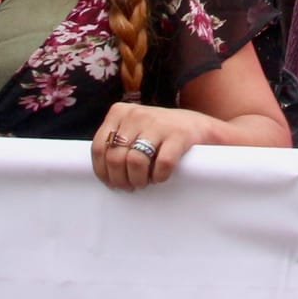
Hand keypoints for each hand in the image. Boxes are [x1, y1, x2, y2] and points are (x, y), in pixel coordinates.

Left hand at [92, 103, 211, 189]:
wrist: (199, 126)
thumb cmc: (160, 134)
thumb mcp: (133, 129)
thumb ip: (116, 143)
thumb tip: (102, 172)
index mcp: (119, 112)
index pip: (98, 148)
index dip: (103, 172)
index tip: (113, 183)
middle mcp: (136, 114)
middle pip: (115, 157)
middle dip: (121, 179)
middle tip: (131, 186)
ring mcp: (158, 123)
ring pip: (134, 161)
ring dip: (139, 180)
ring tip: (145, 182)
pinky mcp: (179, 134)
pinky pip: (162, 164)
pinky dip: (160, 177)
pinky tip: (161, 177)